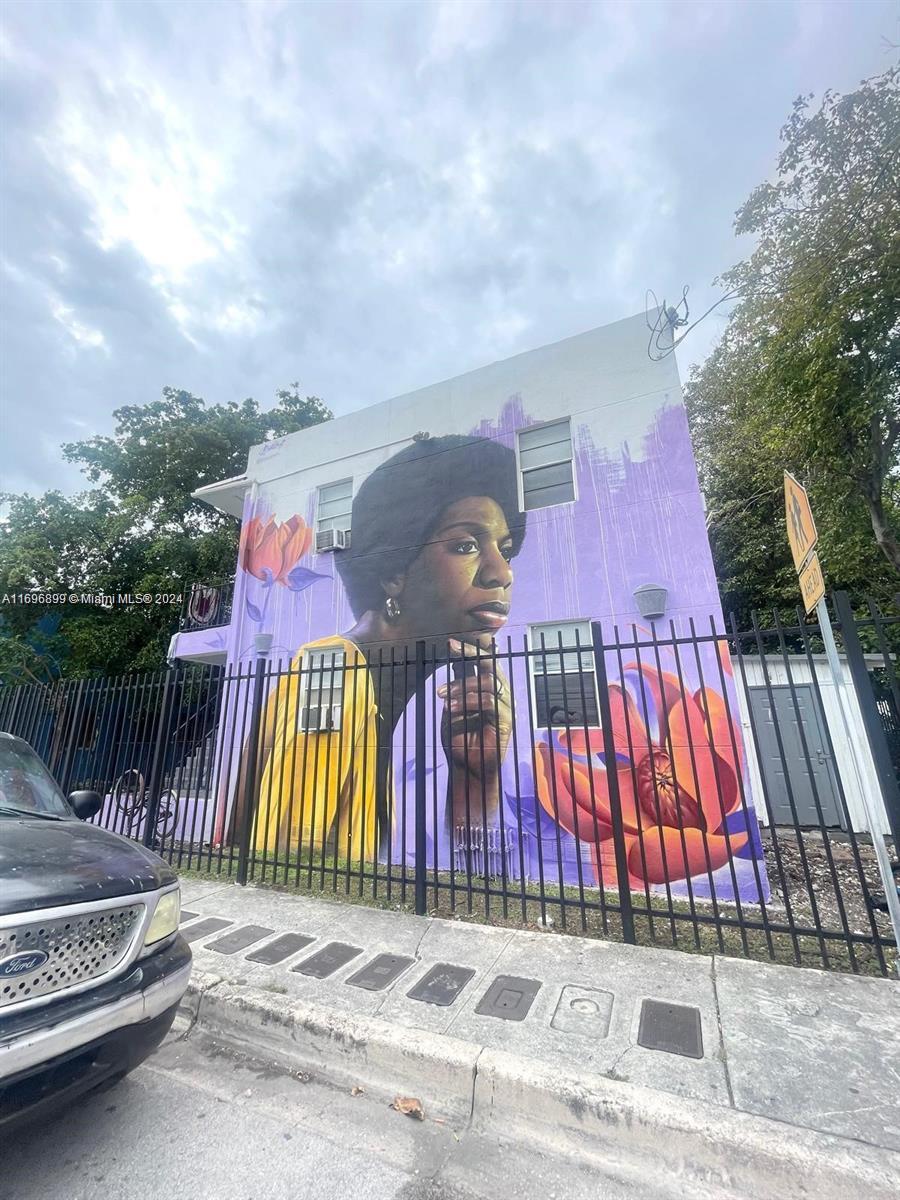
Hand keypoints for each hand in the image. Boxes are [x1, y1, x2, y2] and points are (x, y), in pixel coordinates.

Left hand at [437, 637, 511, 782]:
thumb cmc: (460, 736)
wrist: (466, 766)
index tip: (450, 641)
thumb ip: (458, 684)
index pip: (485, 660)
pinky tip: (450, 708)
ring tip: (441, 695)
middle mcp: (501, 692)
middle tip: (451, 647)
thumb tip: (453, 658)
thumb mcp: (454, 704)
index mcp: (489, 687)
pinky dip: (467, 701)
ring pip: (488, 681)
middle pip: (491, 663)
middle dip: (471, 652)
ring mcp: (506, 705)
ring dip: (461, 685)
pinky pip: (490, 701)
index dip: (471, 648)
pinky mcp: (506, 720)